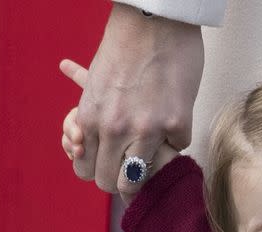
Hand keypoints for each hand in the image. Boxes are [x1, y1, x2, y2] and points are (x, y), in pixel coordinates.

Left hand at [61, 3, 203, 197]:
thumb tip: (84, 145)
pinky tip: (173, 116)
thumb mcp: (96, 84)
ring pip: (139, 180)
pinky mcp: (177, 125)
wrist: (155, 18)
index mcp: (90, 118)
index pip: (84, 171)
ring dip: (145, 171)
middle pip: (111, 183)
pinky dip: (175, 137)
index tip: (107, 164)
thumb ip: (93, 118)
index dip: (96, 170)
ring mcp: (147, 130)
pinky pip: (175, 149)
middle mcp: (115, 129)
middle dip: (119, 177)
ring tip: (151, 154)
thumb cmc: (125, 45)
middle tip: (128, 164)